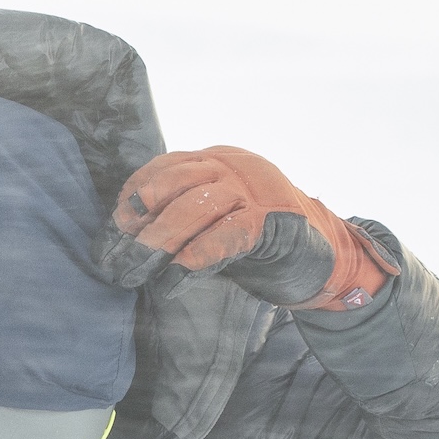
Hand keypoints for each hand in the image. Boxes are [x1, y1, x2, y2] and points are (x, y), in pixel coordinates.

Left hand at [110, 146, 394, 310]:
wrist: (325, 264)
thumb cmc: (262, 251)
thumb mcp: (214, 228)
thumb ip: (181, 224)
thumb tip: (125, 242)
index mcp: (218, 161)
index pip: (164, 168)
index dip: (134, 199)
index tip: (113, 234)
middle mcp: (235, 166)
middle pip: (174, 184)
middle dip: (140, 224)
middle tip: (118, 263)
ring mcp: (257, 189)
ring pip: (197, 204)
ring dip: (161, 241)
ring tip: (138, 273)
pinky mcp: (275, 220)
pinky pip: (229, 232)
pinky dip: (198, 254)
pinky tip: (176, 277)